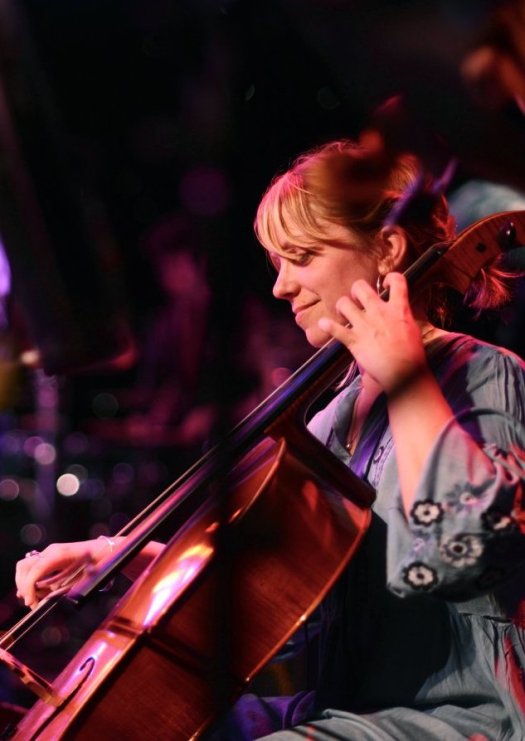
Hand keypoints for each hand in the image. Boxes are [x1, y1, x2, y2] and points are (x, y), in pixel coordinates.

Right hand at [15, 538, 112, 609]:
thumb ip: (66, 588)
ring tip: (33, 600)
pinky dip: (29, 581)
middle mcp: (51, 551)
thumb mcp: (86, 577)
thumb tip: (45, 598)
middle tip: (32, 603)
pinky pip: (32, 568)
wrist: (106, 550)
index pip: (36, 568)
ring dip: (24, 584)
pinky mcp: (50, 558)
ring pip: (25, 566)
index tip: (31, 602)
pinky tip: (34, 593)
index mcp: (60, 554)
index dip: (29, 586)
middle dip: (23, 586)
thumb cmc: (99, 563)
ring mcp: (49, 553)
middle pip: (25, 566)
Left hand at [318, 272, 428, 394]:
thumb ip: (402, 316)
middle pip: (361, 287)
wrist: (404, 373)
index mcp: (398, 309)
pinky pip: (334, 329)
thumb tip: (399, 311)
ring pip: (343, 303)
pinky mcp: (354, 340)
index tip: (385, 284)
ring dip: (342, 306)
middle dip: (356, 290)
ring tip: (344, 313)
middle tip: (357, 299)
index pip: (397, 280)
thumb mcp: (412, 329)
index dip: (390, 277)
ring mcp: (364, 325)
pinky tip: (323, 324)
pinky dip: (327, 326)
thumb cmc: (412, 355)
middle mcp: (379, 312)